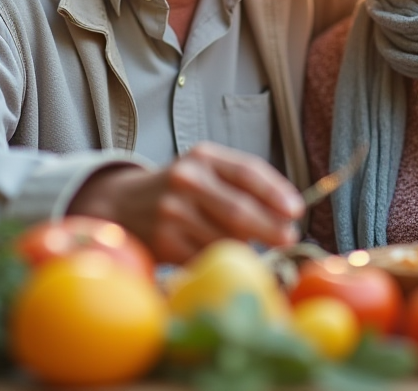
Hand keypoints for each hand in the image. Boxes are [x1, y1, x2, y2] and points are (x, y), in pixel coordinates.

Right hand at [66, 142, 303, 263]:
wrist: (120, 203)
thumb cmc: (180, 188)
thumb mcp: (205, 169)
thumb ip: (241, 183)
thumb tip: (287, 212)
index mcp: (203, 157)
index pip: (248, 172)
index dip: (276, 192)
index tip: (297, 210)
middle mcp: (186, 180)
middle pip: (239, 210)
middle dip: (271, 228)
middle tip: (289, 237)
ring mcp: (172, 212)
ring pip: (226, 238)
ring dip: (248, 247)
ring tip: (258, 247)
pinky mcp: (164, 242)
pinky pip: (207, 256)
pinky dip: (224, 260)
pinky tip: (230, 257)